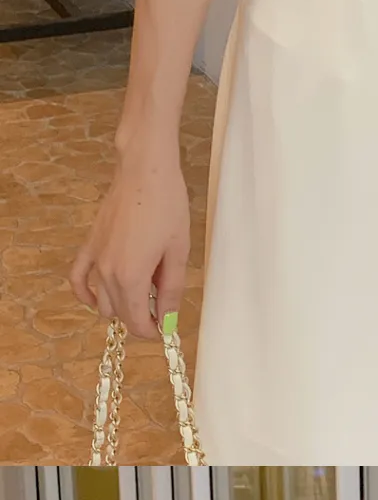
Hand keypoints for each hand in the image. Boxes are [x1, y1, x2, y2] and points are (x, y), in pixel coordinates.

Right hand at [70, 144, 190, 340]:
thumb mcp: (177, 252)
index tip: (164, 327)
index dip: (152, 331)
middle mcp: (108, 273)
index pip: (136, 323)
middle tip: (160, 309)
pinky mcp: (90, 244)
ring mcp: (96, 258)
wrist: (144, 169)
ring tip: (141, 295)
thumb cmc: (166, 204)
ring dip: (120, 307)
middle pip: (120, 315)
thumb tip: (167, 319)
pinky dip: (84, 293)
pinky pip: (78, 277)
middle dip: (140, 319)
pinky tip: (94, 300)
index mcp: (131, 277)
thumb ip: (171, 290)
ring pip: (102, 302)